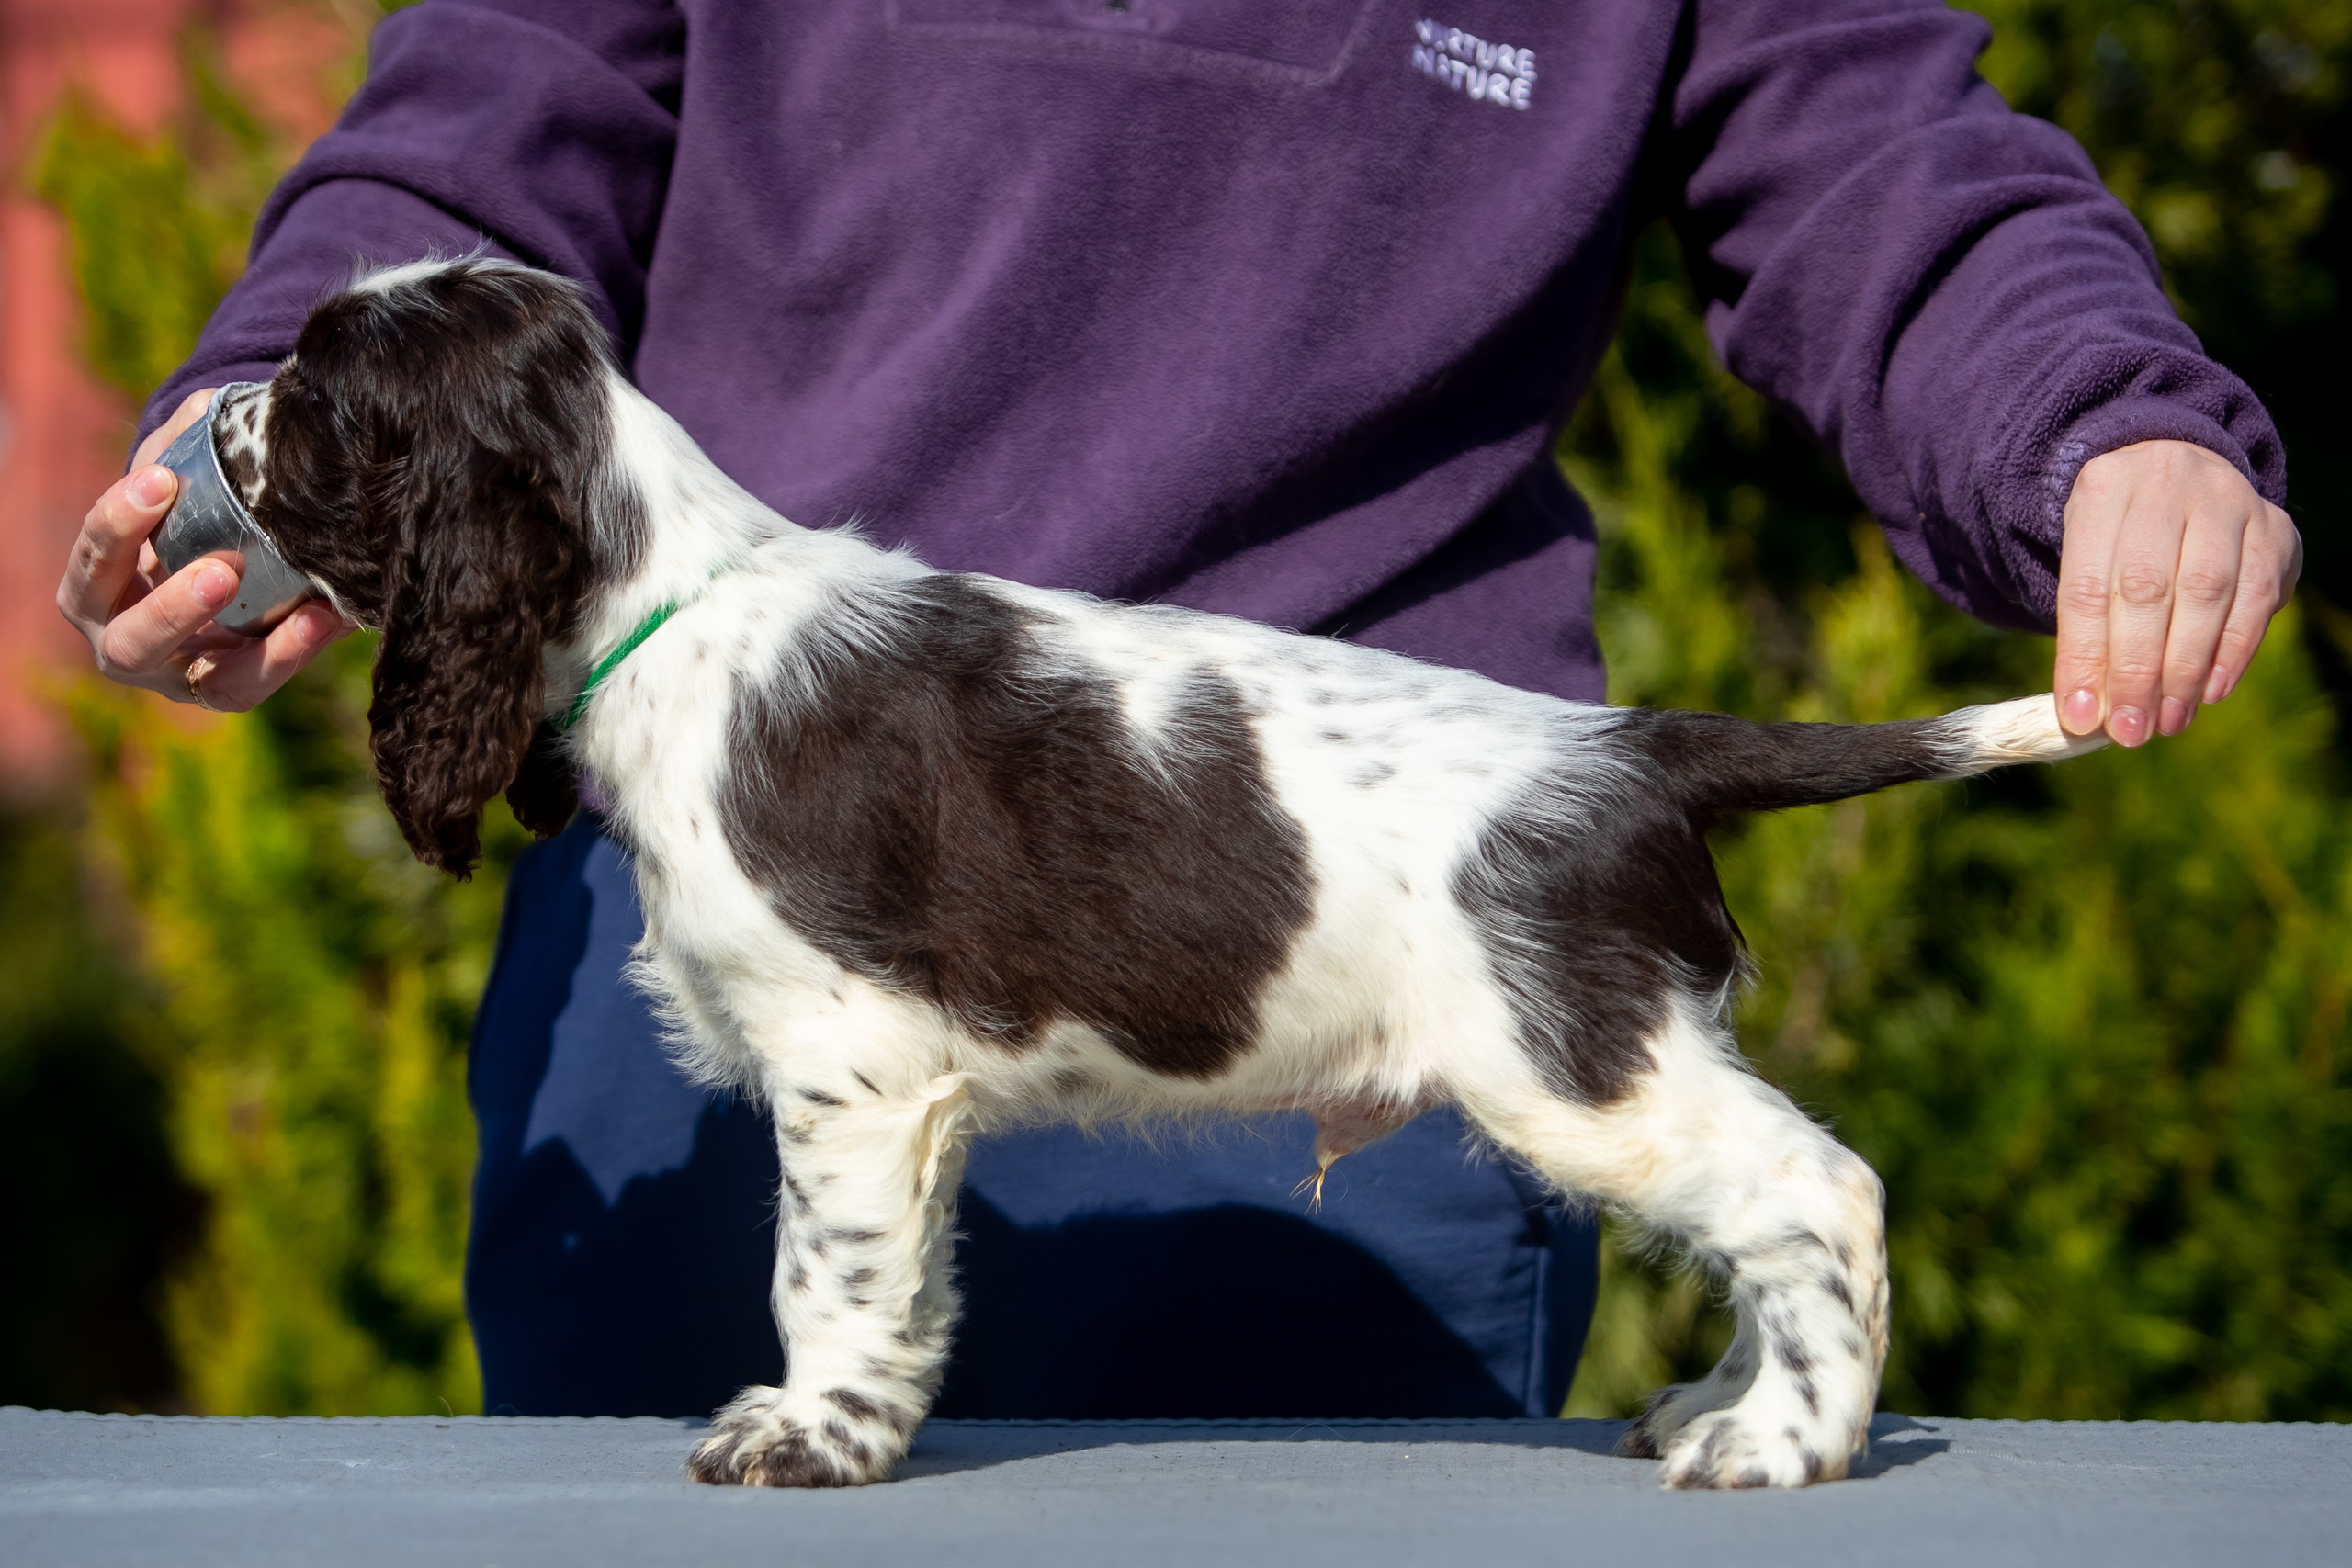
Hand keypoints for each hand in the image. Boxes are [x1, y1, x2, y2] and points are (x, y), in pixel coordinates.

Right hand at [56, 387, 349, 712]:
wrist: (224, 552)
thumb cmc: (185, 506)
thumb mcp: (183, 469)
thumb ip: (192, 443)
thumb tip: (230, 415)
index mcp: (96, 587)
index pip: (95, 561)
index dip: (119, 525)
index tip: (162, 481)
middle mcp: (126, 642)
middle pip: (132, 643)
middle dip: (173, 609)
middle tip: (221, 572)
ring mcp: (185, 677)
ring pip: (213, 687)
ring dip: (258, 654)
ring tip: (306, 612)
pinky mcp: (237, 690)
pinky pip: (268, 686)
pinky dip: (299, 653)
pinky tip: (333, 615)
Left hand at [2054, 440, 2301, 746]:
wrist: (2176, 477)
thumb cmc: (2118, 538)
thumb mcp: (2086, 563)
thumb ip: (2084, 631)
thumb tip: (2087, 716)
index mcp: (2102, 490)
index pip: (2087, 586)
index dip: (2084, 657)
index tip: (2081, 717)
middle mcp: (2166, 484)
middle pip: (2147, 589)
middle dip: (2137, 670)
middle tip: (2130, 730)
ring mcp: (2226, 500)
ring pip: (2206, 592)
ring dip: (2185, 669)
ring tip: (2168, 720)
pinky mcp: (2273, 527)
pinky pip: (2256, 596)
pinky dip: (2233, 651)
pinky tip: (2210, 692)